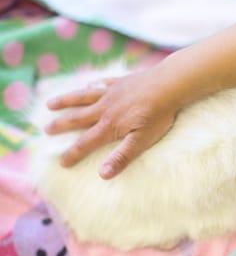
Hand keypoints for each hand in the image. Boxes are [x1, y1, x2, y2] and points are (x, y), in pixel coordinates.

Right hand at [45, 66, 178, 178]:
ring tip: (50, 104)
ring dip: (65, 101)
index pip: (86, 143)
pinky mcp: (119, 81)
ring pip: (82, 97)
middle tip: (46, 130)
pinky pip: (99, 84)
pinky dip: (90, 86)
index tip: (62, 162)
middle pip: (77, 118)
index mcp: (109, 126)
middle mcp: (104, 109)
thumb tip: (102, 174)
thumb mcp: (142, 141)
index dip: (73, 154)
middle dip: (61, 125)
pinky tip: (87, 86)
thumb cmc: (158, 115)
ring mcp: (110, 93)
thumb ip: (122, 156)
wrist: (169, 85)